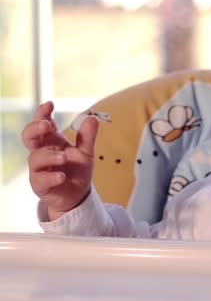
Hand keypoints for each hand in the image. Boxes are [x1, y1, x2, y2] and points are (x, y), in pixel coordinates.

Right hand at [21, 101, 98, 220]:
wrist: (77, 195)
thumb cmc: (77, 170)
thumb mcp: (86, 152)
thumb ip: (87, 137)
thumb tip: (92, 118)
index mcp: (52, 141)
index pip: (42, 123)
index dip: (42, 113)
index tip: (50, 105)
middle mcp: (42, 152)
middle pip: (28, 136)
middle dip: (35, 129)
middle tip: (47, 125)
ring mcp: (38, 169)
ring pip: (35, 158)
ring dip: (49, 156)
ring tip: (64, 157)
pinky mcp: (40, 185)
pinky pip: (40, 179)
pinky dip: (51, 177)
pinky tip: (62, 176)